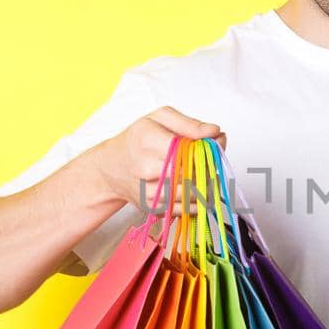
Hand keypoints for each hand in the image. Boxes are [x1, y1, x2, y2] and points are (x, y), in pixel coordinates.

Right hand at [89, 107, 225, 211]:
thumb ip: (189, 124)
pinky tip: (196, 189)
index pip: (189, 149)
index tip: (216, 145)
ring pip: (193, 195)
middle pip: (193, 174)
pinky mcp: (154, 208)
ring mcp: (149, 191)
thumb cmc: (137, 140)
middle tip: (213, 161)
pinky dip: (197, 201)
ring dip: (208, 186)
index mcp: (148, 140)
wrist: (112, 167)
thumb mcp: (159, 118)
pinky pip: (186, 210)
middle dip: (211, 169)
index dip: (208, 149)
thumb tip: (214, 132)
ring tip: (207, 174)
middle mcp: (146, 168)